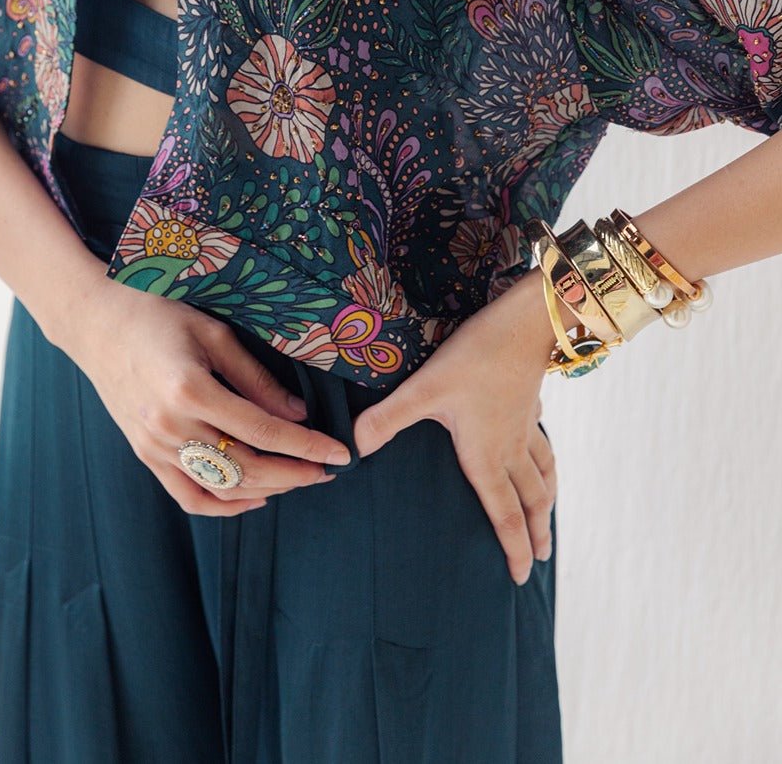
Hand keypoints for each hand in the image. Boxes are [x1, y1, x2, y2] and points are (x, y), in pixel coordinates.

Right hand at [67, 270, 353, 515]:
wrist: (96, 323)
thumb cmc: (157, 313)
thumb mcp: (213, 332)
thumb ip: (255, 378)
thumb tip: (298, 415)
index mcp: (190, 389)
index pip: (263, 430)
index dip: (307, 446)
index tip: (340, 454)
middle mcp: (169, 426)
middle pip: (245, 468)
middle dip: (294, 474)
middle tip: (326, 471)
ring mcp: (153, 446)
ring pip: (221, 488)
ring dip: (266, 490)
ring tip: (298, 478)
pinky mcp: (144, 455)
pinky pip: (188, 495)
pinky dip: (224, 505)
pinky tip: (253, 498)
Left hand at [352, 271, 556, 583]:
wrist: (521, 324)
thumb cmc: (473, 359)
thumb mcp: (424, 389)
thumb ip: (388, 420)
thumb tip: (354, 451)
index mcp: (486, 455)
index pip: (503, 514)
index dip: (512, 548)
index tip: (519, 578)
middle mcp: (511, 447)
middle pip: (530, 500)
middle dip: (535, 533)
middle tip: (539, 562)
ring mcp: (524, 425)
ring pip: (542, 472)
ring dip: (545, 500)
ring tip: (548, 516)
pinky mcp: (529, 402)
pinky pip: (541, 441)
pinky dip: (544, 458)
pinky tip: (540, 451)